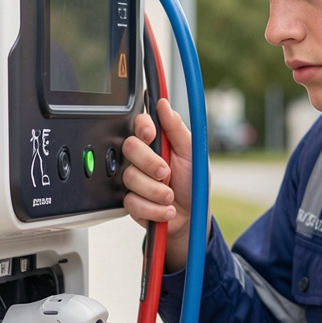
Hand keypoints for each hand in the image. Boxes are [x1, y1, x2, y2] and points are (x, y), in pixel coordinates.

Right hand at [122, 98, 207, 270]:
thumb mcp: (192, 153)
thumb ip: (177, 128)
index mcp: (157, 142)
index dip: (143, 127)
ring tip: (170, 195)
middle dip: (151, 163)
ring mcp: (134, 178)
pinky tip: (165, 209)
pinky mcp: (130, 200)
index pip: (139, 124)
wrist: (191, 217)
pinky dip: (154, 208)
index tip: (152, 135)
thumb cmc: (192, 183)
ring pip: (130, 176)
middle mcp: (142, 158)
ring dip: (156, 190)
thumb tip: (163, 104)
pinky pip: (132, 201)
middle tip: (166, 173)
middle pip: (129, 147)